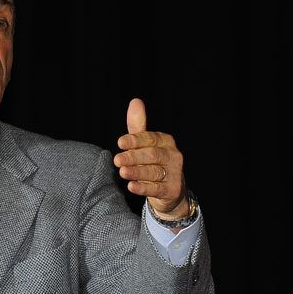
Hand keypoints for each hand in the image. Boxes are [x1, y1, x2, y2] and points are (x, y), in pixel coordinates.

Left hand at [113, 98, 188, 220]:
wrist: (169, 191)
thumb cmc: (152, 163)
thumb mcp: (144, 144)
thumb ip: (138, 126)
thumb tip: (135, 101)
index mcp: (166, 141)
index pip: (150, 138)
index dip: (135, 140)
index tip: (120, 143)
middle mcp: (173, 155)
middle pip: (152, 155)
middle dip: (134, 157)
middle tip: (117, 160)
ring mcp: (175, 173)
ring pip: (154, 172)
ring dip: (137, 172)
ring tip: (122, 172)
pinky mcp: (173, 189)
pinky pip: (157, 188)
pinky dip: (144, 188)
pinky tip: (132, 186)